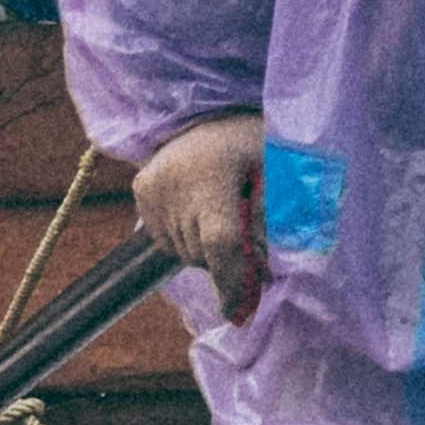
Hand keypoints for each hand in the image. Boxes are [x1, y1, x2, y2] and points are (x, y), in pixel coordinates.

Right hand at [130, 113, 268, 323]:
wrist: (216, 111)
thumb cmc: (260, 143)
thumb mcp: (282, 172)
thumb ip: (279, 219)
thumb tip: (269, 273)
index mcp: (215, 172)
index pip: (219, 241)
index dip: (232, 280)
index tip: (238, 313)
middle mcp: (174, 179)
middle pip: (202, 252)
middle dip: (228, 260)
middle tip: (250, 240)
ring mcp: (152, 186)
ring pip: (183, 251)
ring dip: (206, 249)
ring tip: (223, 215)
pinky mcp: (141, 188)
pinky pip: (166, 238)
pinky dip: (187, 236)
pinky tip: (201, 209)